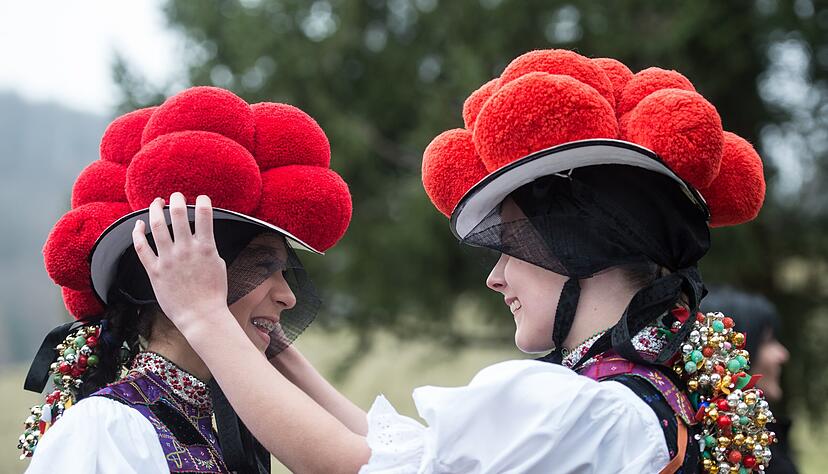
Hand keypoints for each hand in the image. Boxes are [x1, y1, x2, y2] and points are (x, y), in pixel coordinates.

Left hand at [132, 193, 228, 332]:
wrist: (201, 316)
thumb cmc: (213, 293)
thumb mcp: (218, 264)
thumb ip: (209, 247)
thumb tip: (202, 235)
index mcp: (206, 248)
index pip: (205, 215)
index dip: (203, 201)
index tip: (202, 198)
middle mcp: (186, 250)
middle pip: (179, 215)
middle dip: (177, 200)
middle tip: (176, 195)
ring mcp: (168, 260)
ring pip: (158, 226)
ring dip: (156, 210)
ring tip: (157, 202)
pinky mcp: (155, 271)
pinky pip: (141, 248)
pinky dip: (138, 233)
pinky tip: (139, 224)